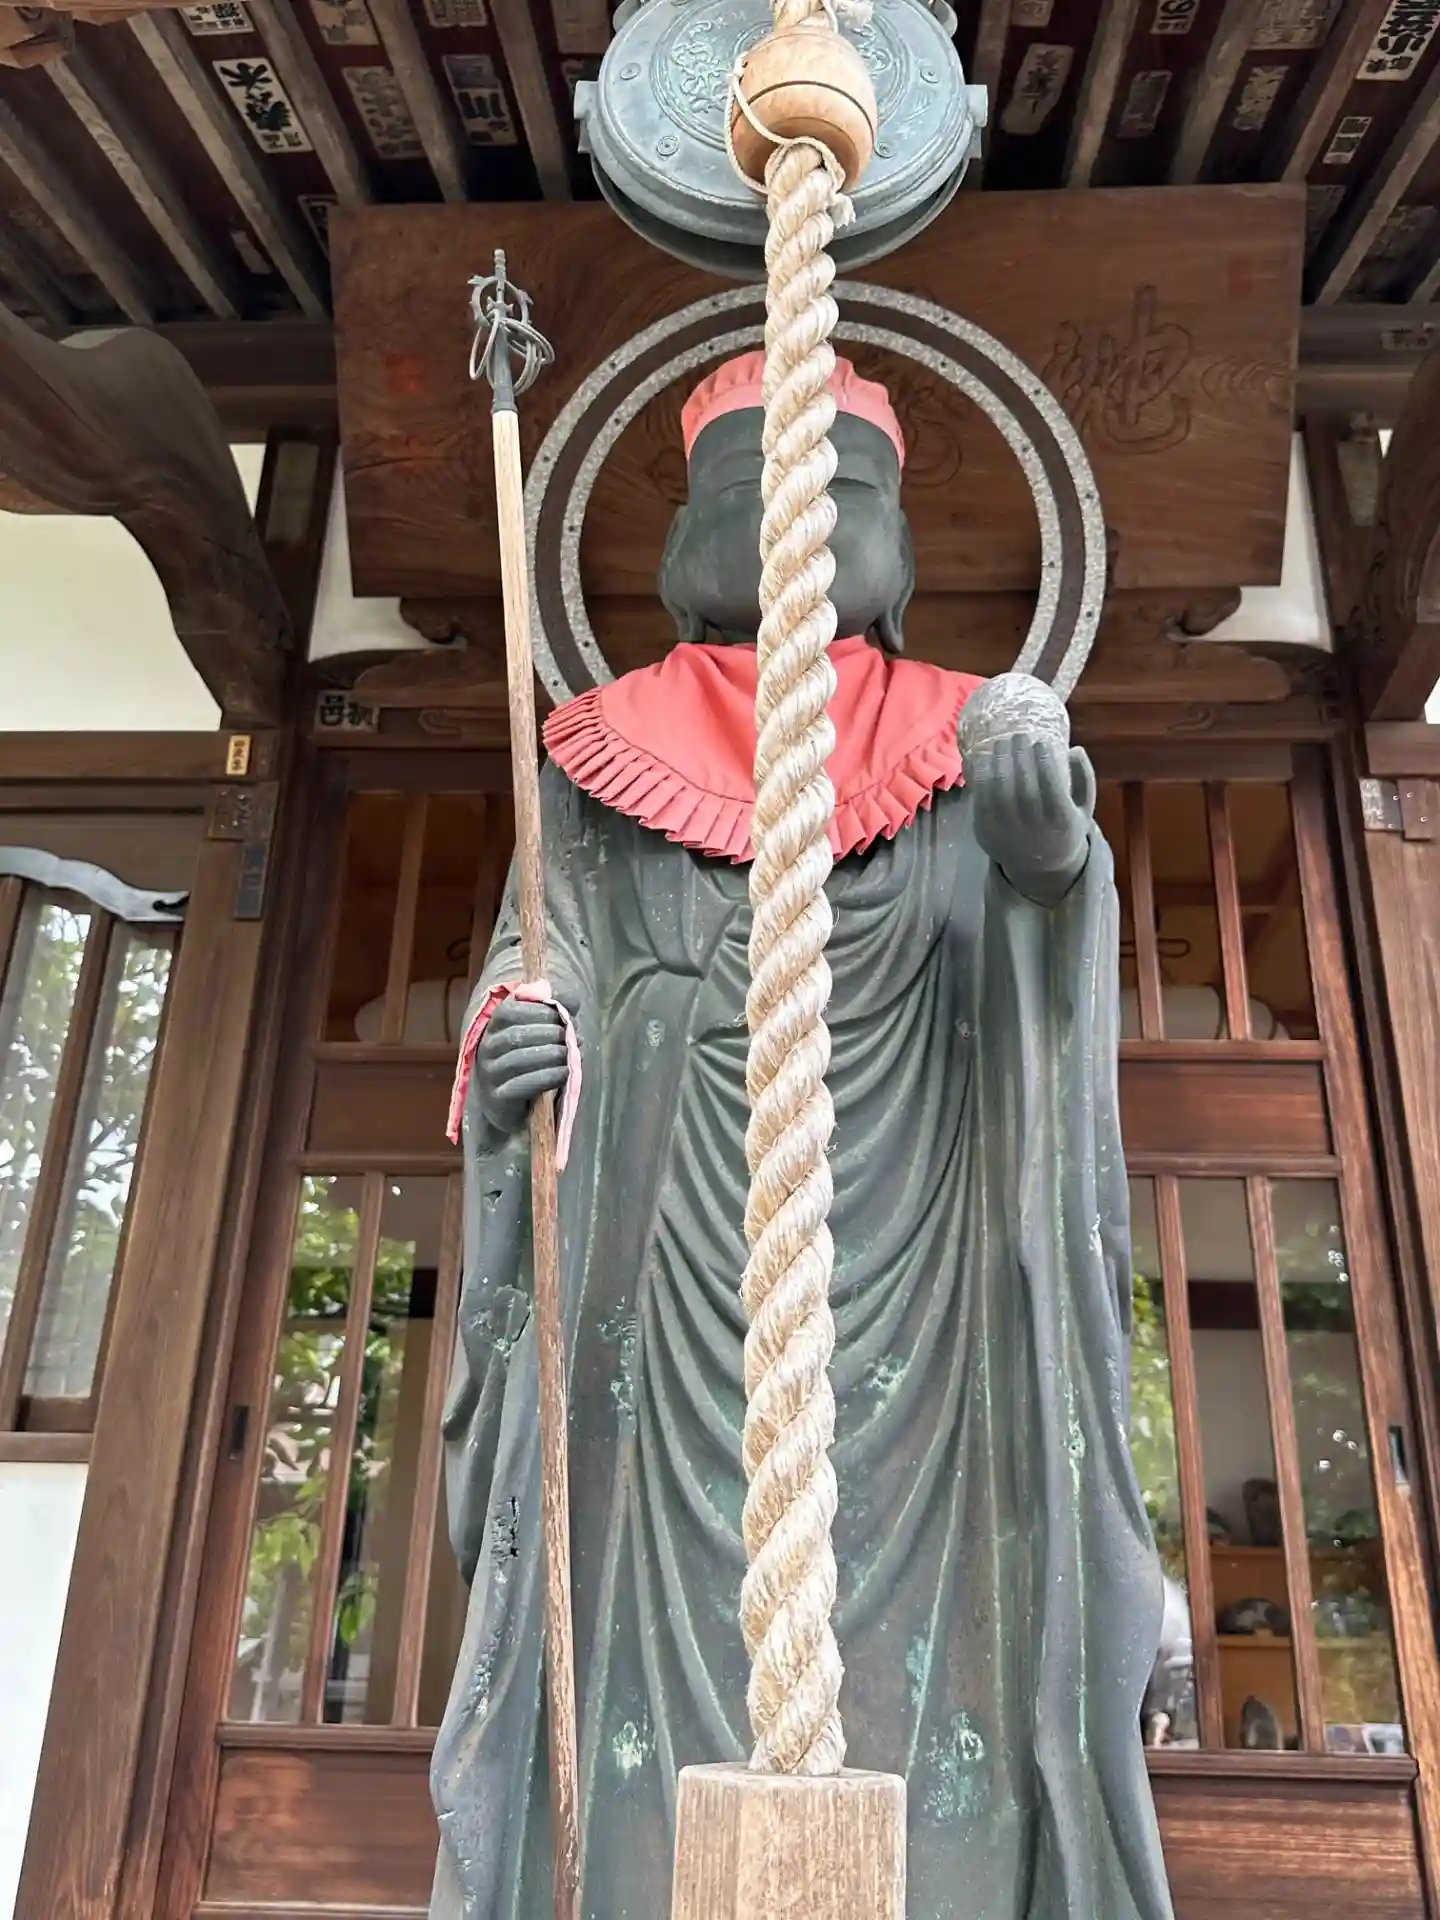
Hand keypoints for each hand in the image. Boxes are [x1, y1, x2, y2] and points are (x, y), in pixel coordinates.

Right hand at [472, 996, 570, 1135]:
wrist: (513, 1106)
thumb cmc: (529, 1064)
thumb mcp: (541, 1035)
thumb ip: (555, 1014)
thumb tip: (573, 1000)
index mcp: (493, 1027)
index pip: (508, 1011)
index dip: (537, 1011)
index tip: (562, 1017)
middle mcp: (486, 1048)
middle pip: (516, 1035)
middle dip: (550, 1033)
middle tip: (574, 1038)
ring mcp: (489, 1073)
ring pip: (518, 1059)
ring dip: (551, 1055)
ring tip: (571, 1055)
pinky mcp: (498, 1097)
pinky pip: (521, 1085)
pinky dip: (547, 1077)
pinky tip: (565, 1073)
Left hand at [967, 731, 1095, 903]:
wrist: (1038, 867)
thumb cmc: (1064, 828)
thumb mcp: (1084, 808)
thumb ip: (1084, 778)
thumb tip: (1075, 750)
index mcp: (1061, 823)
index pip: (1051, 787)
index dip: (1044, 762)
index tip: (1041, 741)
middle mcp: (1033, 830)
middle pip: (1023, 788)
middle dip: (1019, 757)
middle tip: (1018, 735)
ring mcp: (1006, 832)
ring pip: (999, 793)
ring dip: (999, 763)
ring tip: (1002, 742)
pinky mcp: (985, 832)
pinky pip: (981, 800)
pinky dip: (981, 776)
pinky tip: (985, 758)